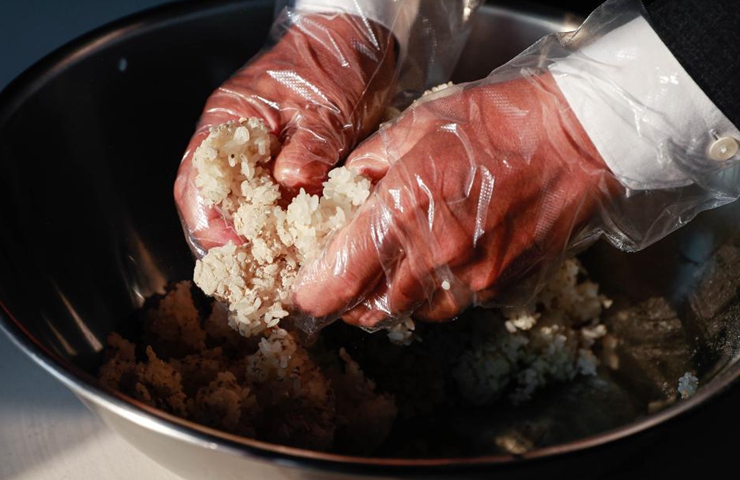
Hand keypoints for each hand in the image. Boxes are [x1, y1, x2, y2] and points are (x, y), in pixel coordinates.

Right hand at [174, 13, 397, 253]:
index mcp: (225, 122)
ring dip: (253, 240)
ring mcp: (255, 156)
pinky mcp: (281, 166)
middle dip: (227, 244)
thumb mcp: (323, 108)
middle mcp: (232, 143)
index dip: (209, 224)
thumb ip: (308, 149)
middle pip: (210, 204)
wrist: (357, 44)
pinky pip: (268, 205)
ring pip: (238, 209)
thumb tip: (292, 188)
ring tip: (274, 270)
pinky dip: (277, 228)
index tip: (236, 251)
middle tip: (253, 275)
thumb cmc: (333, 65)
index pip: (195, 183)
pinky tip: (294, 248)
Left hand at [294, 73, 621, 326]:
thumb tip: (341, 188)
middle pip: (371, 308)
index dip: (313, 295)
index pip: (341, 277)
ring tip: (390, 272)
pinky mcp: (502, 288)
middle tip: (341, 285)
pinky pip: (453, 306)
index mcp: (404, 207)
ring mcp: (473, 277)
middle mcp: (435, 253)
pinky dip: (433, 295)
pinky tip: (437, 266)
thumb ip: (369, 162)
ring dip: (391, 300)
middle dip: (348, 302)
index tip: (303, 295)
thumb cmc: (497, 122)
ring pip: (412, 313)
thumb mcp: (418, 124)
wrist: (578, 140)